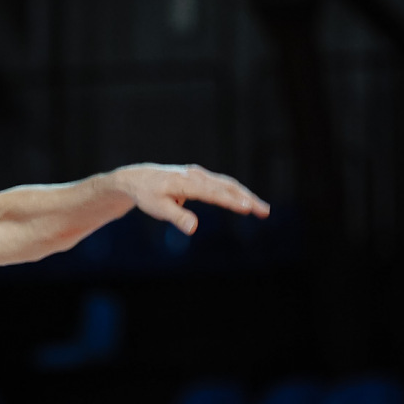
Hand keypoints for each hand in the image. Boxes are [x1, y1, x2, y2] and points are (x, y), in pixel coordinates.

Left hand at [110, 163, 269, 234]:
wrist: (139, 179)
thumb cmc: (148, 195)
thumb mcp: (157, 208)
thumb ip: (177, 217)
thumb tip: (193, 229)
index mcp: (186, 182)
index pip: (213, 193)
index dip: (231, 201)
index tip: (248, 208)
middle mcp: (196, 175)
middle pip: (227, 187)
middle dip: (247, 199)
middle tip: (264, 212)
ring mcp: (200, 174)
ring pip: (228, 184)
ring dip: (246, 195)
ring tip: (262, 210)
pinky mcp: (201, 177)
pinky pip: (223, 184)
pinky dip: (237, 192)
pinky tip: (247, 202)